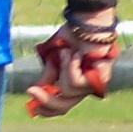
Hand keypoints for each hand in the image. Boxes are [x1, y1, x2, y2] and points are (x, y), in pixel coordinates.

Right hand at [27, 0, 120, 117]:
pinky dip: (72, 65)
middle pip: (64, 106)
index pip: (62, 105)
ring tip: (69, 52)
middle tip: (31, 91)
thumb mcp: (53, 58)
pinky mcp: (101, 78)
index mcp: (75, 84)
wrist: (87, 22)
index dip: (47, 109)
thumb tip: (35, 91)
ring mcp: (95, 84)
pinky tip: (78, 53)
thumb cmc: (73, 36)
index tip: (32, 108)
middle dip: (46, 100)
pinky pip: (77, 82)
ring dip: (63, 68)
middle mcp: (86, 87)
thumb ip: (48, 75)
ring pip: (68, 91)